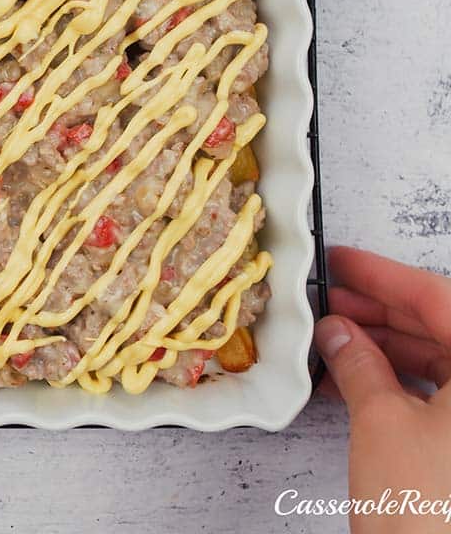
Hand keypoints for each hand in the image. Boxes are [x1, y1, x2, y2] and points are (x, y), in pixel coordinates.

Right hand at [318, 246, 450, 532]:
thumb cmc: (431, 515)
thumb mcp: (382, 423)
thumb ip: (359, 363)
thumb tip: (338, 332)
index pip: (438, 298)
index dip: (382, 275)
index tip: (343, 261)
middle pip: (443, 328)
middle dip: (381, 312)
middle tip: (330, 299)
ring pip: (442, 361)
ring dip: (386, 347)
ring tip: (333, 340)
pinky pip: (443, 394)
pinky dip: (400, 381)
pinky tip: (357, 377)